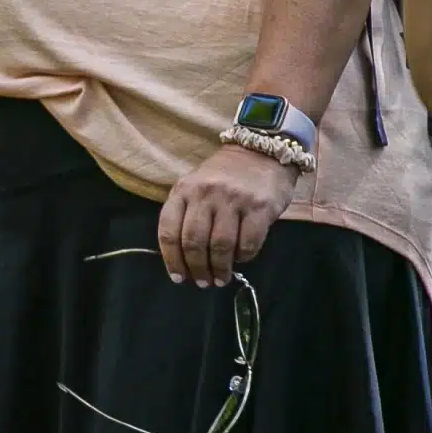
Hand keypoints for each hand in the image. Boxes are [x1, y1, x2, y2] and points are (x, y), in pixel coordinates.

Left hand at [157, 142, 299, 287]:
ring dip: (219, 269)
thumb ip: (189, 214)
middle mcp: (206, 193)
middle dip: (196, 269)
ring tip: (221, 279)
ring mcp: (233, 199)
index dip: (171, 259)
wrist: (262, 149)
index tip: (177, 277)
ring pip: (220, 246)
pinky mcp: (260, 207)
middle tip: (202, 282)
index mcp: (184, 189)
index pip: (169, 230)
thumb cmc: (226, 175)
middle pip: (194, 242)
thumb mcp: (198, 186)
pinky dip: (243, 257)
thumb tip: (184, 257)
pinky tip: (241, 259)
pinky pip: (248, 243)